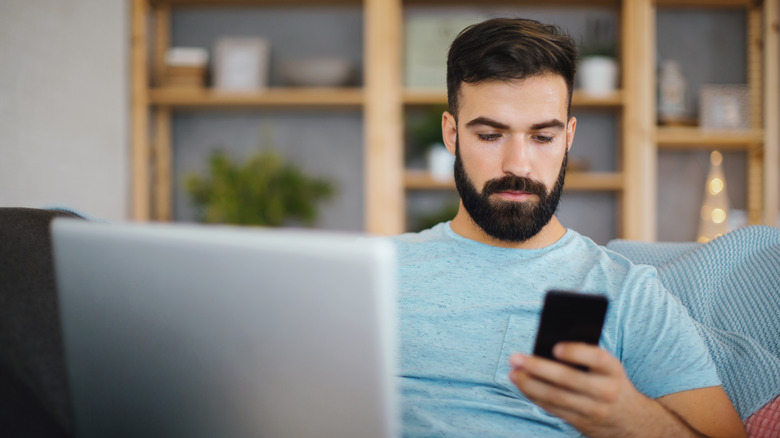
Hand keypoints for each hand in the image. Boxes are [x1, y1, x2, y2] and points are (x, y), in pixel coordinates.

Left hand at [508, 342, 669, 437]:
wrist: (633, 422)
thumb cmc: (611, 382)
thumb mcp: (608, 368)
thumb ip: (585, 356)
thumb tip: (547, 344)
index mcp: (614, 370)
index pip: (596, 358)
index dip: (576, 352)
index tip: (554, 347)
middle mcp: (605, 391)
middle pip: (567, 379)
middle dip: (537, 367)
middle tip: (515, 358)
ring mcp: (593, 410)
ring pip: (555, 397)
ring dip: (529, 384)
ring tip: (512, 373)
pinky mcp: (581, 423)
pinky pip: (553, 409)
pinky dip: (534, 396)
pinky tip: (522, 385)